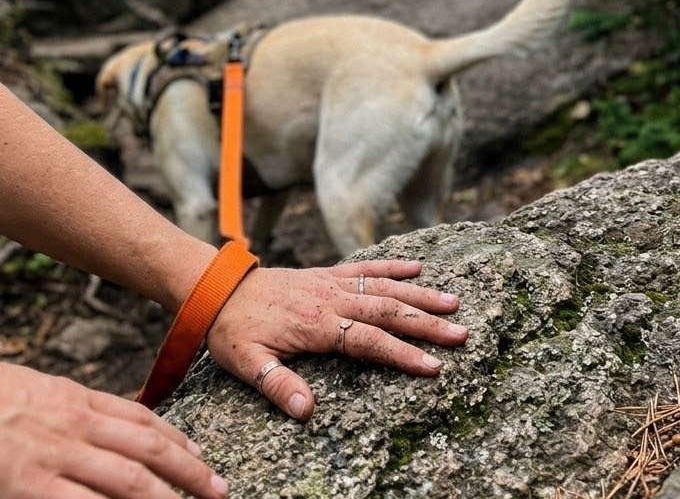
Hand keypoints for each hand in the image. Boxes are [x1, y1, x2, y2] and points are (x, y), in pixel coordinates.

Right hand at [0, 347, 228, 498]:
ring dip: (169, 497)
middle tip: (219, 488)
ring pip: (131, 479)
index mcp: (76, 400)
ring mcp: (57, 456)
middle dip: (190, 470)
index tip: (200, 452)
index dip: (177, 438)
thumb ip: (66, 412)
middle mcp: (78, 424)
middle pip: (149, 449)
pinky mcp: (31, 487)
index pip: (142, 419)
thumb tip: (92, 427)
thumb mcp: (34, 394)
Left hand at [207, 259, 466, 420]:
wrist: (219, 289)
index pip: (368, 342)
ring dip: (418, 295)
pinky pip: (365, 268)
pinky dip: (391, 267)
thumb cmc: (234, 331)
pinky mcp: (326, 274)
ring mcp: (331, 284)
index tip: (433, 366)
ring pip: (383, 288)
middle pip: (386, 312)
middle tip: (461, 334)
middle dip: (425, 324)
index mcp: (316, 325)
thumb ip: (278, 385)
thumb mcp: (246, 364)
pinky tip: (416, 268)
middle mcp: (330, 301)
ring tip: (453, 302)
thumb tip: (306, 411)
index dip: (401, 354)